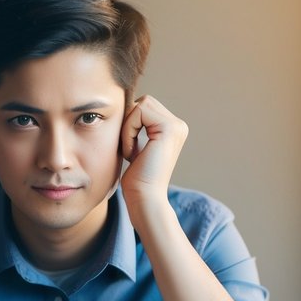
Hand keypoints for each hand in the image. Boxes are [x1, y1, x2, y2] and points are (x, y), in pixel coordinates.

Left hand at [120, 94, 187, 208]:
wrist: (144, 198)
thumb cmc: (136, 179)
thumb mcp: (135, 145)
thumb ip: (135, 125)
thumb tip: (122, 104)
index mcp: (172, 129)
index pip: (143, 106)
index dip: (128, 123)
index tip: (130, 148)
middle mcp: (178, 125)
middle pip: (142, 102)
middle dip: (128, 123)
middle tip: (129, 149)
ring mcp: (177, 126)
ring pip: (140, 105)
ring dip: (127, 128)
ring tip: (131, 151)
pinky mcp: (169, 128)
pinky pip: (138, 112)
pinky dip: (128, 131)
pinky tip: (132, 153)